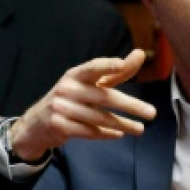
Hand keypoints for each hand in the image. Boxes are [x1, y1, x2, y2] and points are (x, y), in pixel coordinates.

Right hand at [8, 48, 154, 159]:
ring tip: (140, 129)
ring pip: (100, 118)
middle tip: (151, 113)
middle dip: (130, 106)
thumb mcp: (90, 83)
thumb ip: (116, 72)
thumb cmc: (71, 98)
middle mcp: (67, 89)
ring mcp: (62, 108)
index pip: (92, 68)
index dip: (106, 66)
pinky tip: (119, 134)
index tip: (121, 64)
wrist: (38, 123)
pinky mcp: (60, 126)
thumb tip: (140, 54)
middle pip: (104, 97)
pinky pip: (90, 132)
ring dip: (123, 124)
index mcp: (75, 75)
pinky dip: (106, 134)